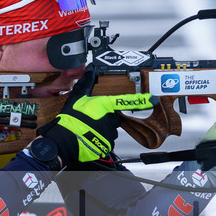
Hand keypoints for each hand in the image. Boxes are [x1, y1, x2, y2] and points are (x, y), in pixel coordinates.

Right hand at [33, 67, 156, 166]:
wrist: (63, 141)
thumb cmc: (70, 120)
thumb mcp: (77, 97)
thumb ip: (86, 83)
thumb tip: (90, 70)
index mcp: (105, 106)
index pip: (127, 102)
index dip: (141, 100)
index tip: (152, 99)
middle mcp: (110, 120)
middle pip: (115, 117)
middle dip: (106, 118)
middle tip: (91, 119)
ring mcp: (109, 134)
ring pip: (110, 130)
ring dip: (102, 129)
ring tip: (87, 128)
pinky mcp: (107, 145)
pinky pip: (106, 141)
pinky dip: (99, 139)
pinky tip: (89, 136)